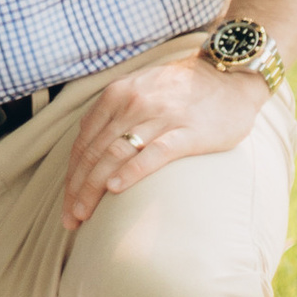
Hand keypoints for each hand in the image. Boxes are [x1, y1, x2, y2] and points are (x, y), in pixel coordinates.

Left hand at [62, 54, 273, 230]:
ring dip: (94, 187)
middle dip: (77, 189)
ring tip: (84, 214)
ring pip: (116, 155)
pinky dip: (131, 172)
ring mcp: (159, 117)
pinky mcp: (187, 132)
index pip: (84, 142)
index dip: (71, 176)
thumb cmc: (182, 91)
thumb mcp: (139, 91)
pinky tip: (116, 190)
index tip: (66, 203)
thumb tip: (88, 151)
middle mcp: (132, 104)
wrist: (230, 77)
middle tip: (70, 219)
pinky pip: (153, 154)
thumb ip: (113, 115)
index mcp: (116, 95)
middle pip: (94, 153)